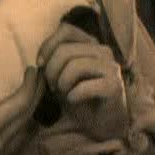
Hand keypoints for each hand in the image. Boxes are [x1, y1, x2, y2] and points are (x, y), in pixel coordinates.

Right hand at [0, 59, 44, 154]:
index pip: (20, 105)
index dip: (31, 86)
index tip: (32, 70)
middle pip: (28, 117)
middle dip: (37, 94)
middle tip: (38, 76)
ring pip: (26, 132)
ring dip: (32, 112)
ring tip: (33, 93)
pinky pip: (19, 144)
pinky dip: (25, 128)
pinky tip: (23, 118)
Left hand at [38, 24, 128, 141]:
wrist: (101, 124)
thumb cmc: (79, 96)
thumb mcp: (61, 74)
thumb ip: (53, 59)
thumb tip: (39, 61)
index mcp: (90, 44)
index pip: (66, 30)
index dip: (48, 45)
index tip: (40, 64)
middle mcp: (103, 51)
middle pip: (65, 50)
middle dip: (51, 70)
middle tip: (52, 87)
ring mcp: (111, 67)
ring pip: (74, 65)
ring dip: (62, 83)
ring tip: (63, 93)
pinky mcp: (115, 86)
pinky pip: (84, 86)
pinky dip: (73, 95)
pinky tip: (73, 100)